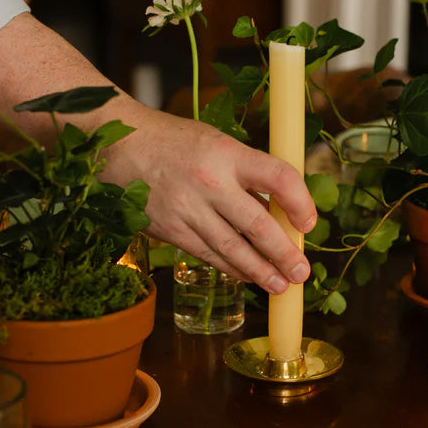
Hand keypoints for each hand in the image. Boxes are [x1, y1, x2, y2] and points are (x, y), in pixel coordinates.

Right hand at [0, 16, 315, 293]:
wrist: (118, 146)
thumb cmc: (174, 142)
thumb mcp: (217, 142)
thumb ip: (247, 172)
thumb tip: (281, 209)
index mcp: (227, 152)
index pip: (279, 178)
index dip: (301, 203)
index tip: (309, 223)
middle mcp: (209, 182)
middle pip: (258, 225)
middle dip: (284, 253)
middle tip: (302, 272)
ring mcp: (187, 209)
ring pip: (232, 249)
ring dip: (261, 271)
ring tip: (281, 285)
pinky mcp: (170, 230)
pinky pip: (207, 254)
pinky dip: (231, 267)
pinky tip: (248, 276)